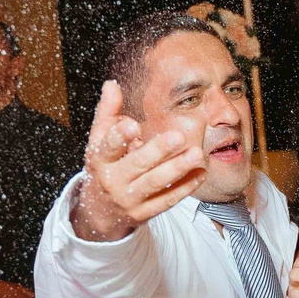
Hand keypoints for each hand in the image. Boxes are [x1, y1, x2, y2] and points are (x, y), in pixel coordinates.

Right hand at [73, 80, 203, 241]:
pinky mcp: (145, 213)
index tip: (133, 125)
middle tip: (178, 137)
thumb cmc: (103, 166)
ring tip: (197, 154)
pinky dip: (185, 187)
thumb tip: (112, 84)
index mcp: (99, 160)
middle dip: (158, 152)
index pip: (107, 147)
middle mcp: (113, 181)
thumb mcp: (98, 141)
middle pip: (137, 165)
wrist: (100, 211)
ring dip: (178, 168)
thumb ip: (107, 113)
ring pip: (156, 183)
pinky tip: (201, 173)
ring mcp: (130, 199)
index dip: (119, 137)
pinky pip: (168, 200)